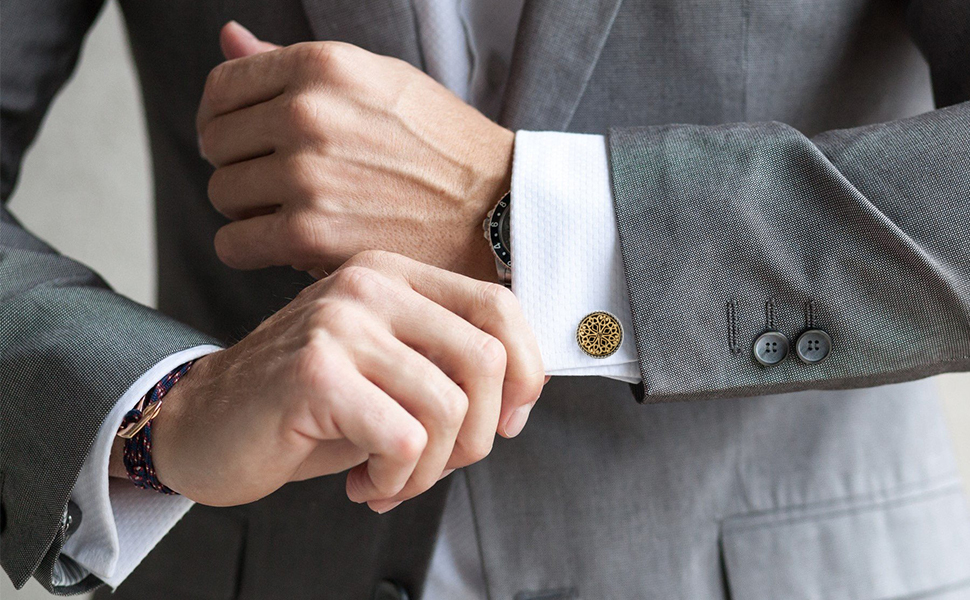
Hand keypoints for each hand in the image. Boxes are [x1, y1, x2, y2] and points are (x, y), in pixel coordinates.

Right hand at [109, 251, 542, 510]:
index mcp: (394, 276)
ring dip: (429, 470)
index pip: (499, 306)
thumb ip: (447, 366)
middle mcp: (369, 285)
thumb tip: (519, 398)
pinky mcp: (314, 371)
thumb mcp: (389, 372)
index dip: (525, 372)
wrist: (201, 425)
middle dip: (476, 436)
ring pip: (447, 407)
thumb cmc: (306, 407)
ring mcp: (339, 322)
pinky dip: (396, 479)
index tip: (506, 422)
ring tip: (392, 480)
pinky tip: (364, 485)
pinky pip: (404, 438)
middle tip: (438, 466)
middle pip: (484, 359)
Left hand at [197, 22, 512, 280]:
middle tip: (277, 185)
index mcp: (322, 65)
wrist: (496, 210)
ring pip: (222, 195)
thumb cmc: (439, 145)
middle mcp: (307, 113)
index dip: (224, 118)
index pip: (223, 86)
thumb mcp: (377, 80)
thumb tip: (227, 37)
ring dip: (246, 210)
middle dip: (239, 165)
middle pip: (216, 143)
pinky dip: (249, 249)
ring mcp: (306, 175)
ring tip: (290, 214)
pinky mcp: (311, 234)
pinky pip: (234, 244)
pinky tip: (284, 246)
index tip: (245, 143)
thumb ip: (292, 63)